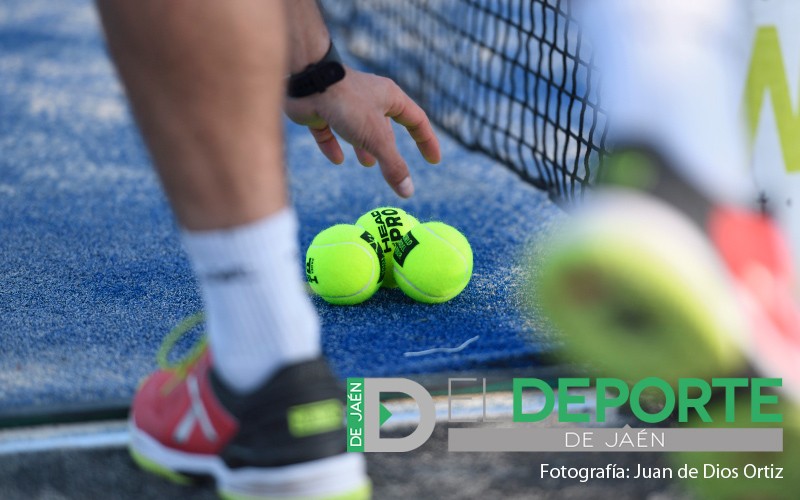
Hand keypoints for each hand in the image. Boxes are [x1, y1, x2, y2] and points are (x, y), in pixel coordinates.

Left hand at [284, 68, 440, 197]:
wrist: (308, 81)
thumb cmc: (348, 104)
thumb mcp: (376, 138)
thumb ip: (393, 165)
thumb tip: (408, 192)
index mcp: (390, 97)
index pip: (417, 120)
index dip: (427, 141)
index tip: (434, 160)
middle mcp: (369, 98)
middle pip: (387, 125)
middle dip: (390, 146)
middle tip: (394, 165)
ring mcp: (344, 103)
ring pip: (358, 127)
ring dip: (363, 146)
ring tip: (366, 164)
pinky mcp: (321, 109)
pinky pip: (330, 130)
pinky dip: (334, 144)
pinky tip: (337, 159)